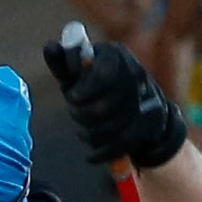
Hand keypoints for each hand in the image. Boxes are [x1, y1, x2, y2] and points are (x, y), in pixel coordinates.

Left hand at [44, 25, 185, 170]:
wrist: (139, 109)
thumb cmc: (98, 88)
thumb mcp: (78, 76)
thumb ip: (64, 64)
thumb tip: (50, 46)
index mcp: (116, 55)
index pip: (105, 72)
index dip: (86, 87)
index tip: (71, 98)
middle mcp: (136, 73)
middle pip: (111, 102)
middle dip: (85, 114)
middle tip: (75, 114)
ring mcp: (148, 99)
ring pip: (116, 124)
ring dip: (93, 133)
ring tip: (83, 132)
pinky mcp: (151, 123)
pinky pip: (124, 142)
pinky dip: (103, 151)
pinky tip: (91, 154)